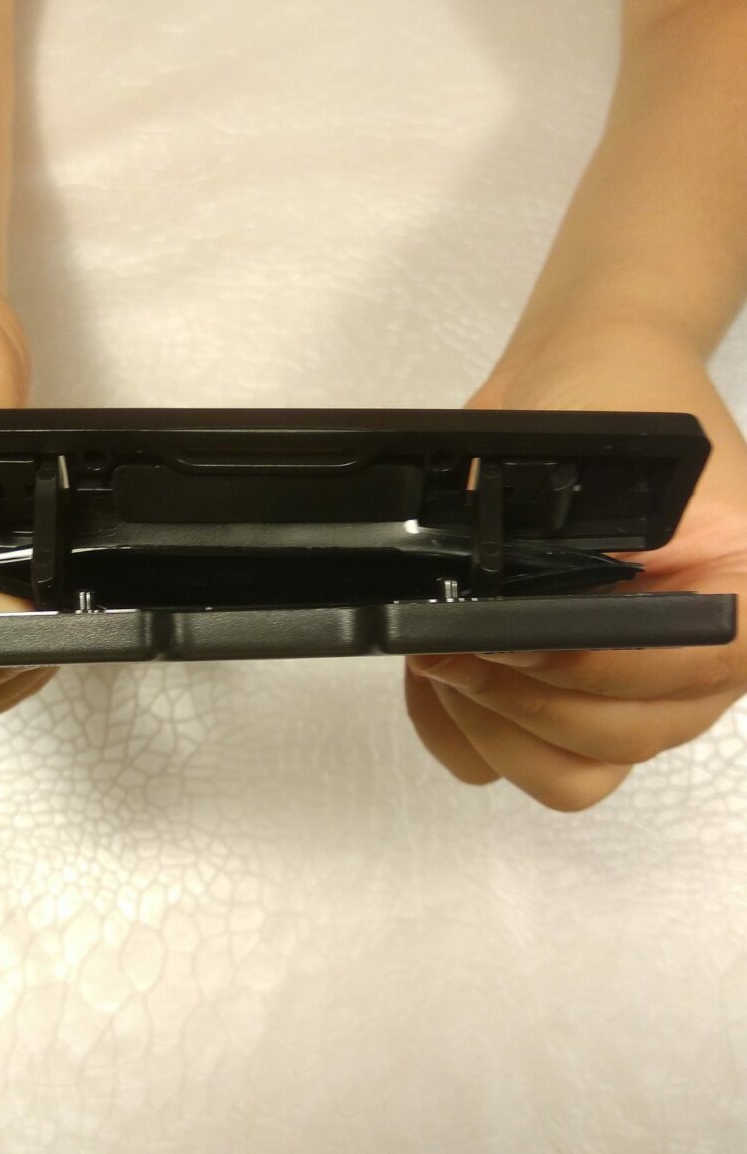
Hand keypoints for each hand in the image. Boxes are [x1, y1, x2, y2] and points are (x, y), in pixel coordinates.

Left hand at [404, 324, 746, 810]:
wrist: (576, 380)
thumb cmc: (608, 391)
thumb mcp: (601, 439)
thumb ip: (576, 535)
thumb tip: (508, 615)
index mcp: (745, 590)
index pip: (698, 670)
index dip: (593, 667)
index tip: (508, 634)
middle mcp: (703, 660)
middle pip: (621, 738)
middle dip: (519, 698)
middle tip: (444, 643)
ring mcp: (637, 691)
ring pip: (571, 773)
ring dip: (489, 727)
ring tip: (438, 657)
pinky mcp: (573, 702)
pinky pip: (521, 766)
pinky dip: (466, 737)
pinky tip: (438, 682)